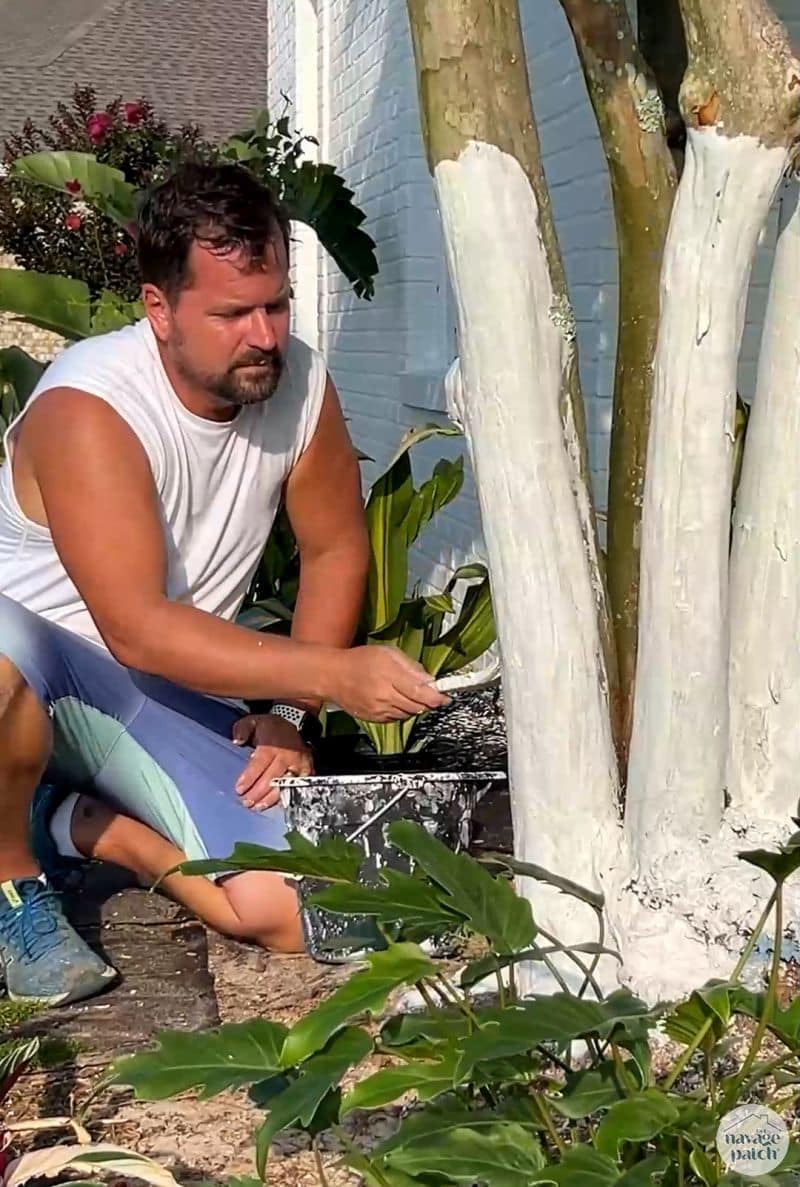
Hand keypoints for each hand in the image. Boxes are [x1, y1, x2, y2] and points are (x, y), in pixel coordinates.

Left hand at [232, 713, 313, 810]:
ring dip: (270, 799)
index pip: (260, 763)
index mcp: (273, 744)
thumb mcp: (252, 721)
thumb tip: (237, 741)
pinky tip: (275, 804)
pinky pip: (296, 787)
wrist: (294, 723)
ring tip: (258, 807)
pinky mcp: (307, 770)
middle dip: (258, 793)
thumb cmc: (269, 727)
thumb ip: (242, 730)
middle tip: (246, 802)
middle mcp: (288, 756)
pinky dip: (285, 797)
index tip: (239, 789)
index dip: (250, 777)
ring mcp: (300, 764)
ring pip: (285, 786)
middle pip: (272, 779)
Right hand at [328, 645, 450, 722]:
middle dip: (428, 701)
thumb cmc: (359, 660)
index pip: (422, 693)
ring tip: (408, 692)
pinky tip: (395, 699)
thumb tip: (430, 679)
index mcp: (390, 677)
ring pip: (408, 714)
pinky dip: (401, 711)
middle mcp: (385, 697)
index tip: (446, 696)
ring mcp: (379, 710)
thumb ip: (411, 666)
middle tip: (432, 693)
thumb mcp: (388, 653)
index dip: (437, 697)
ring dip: (415, 706)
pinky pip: (396, 718)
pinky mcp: (374, 719)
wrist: (332, 676)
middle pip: (418, 707)